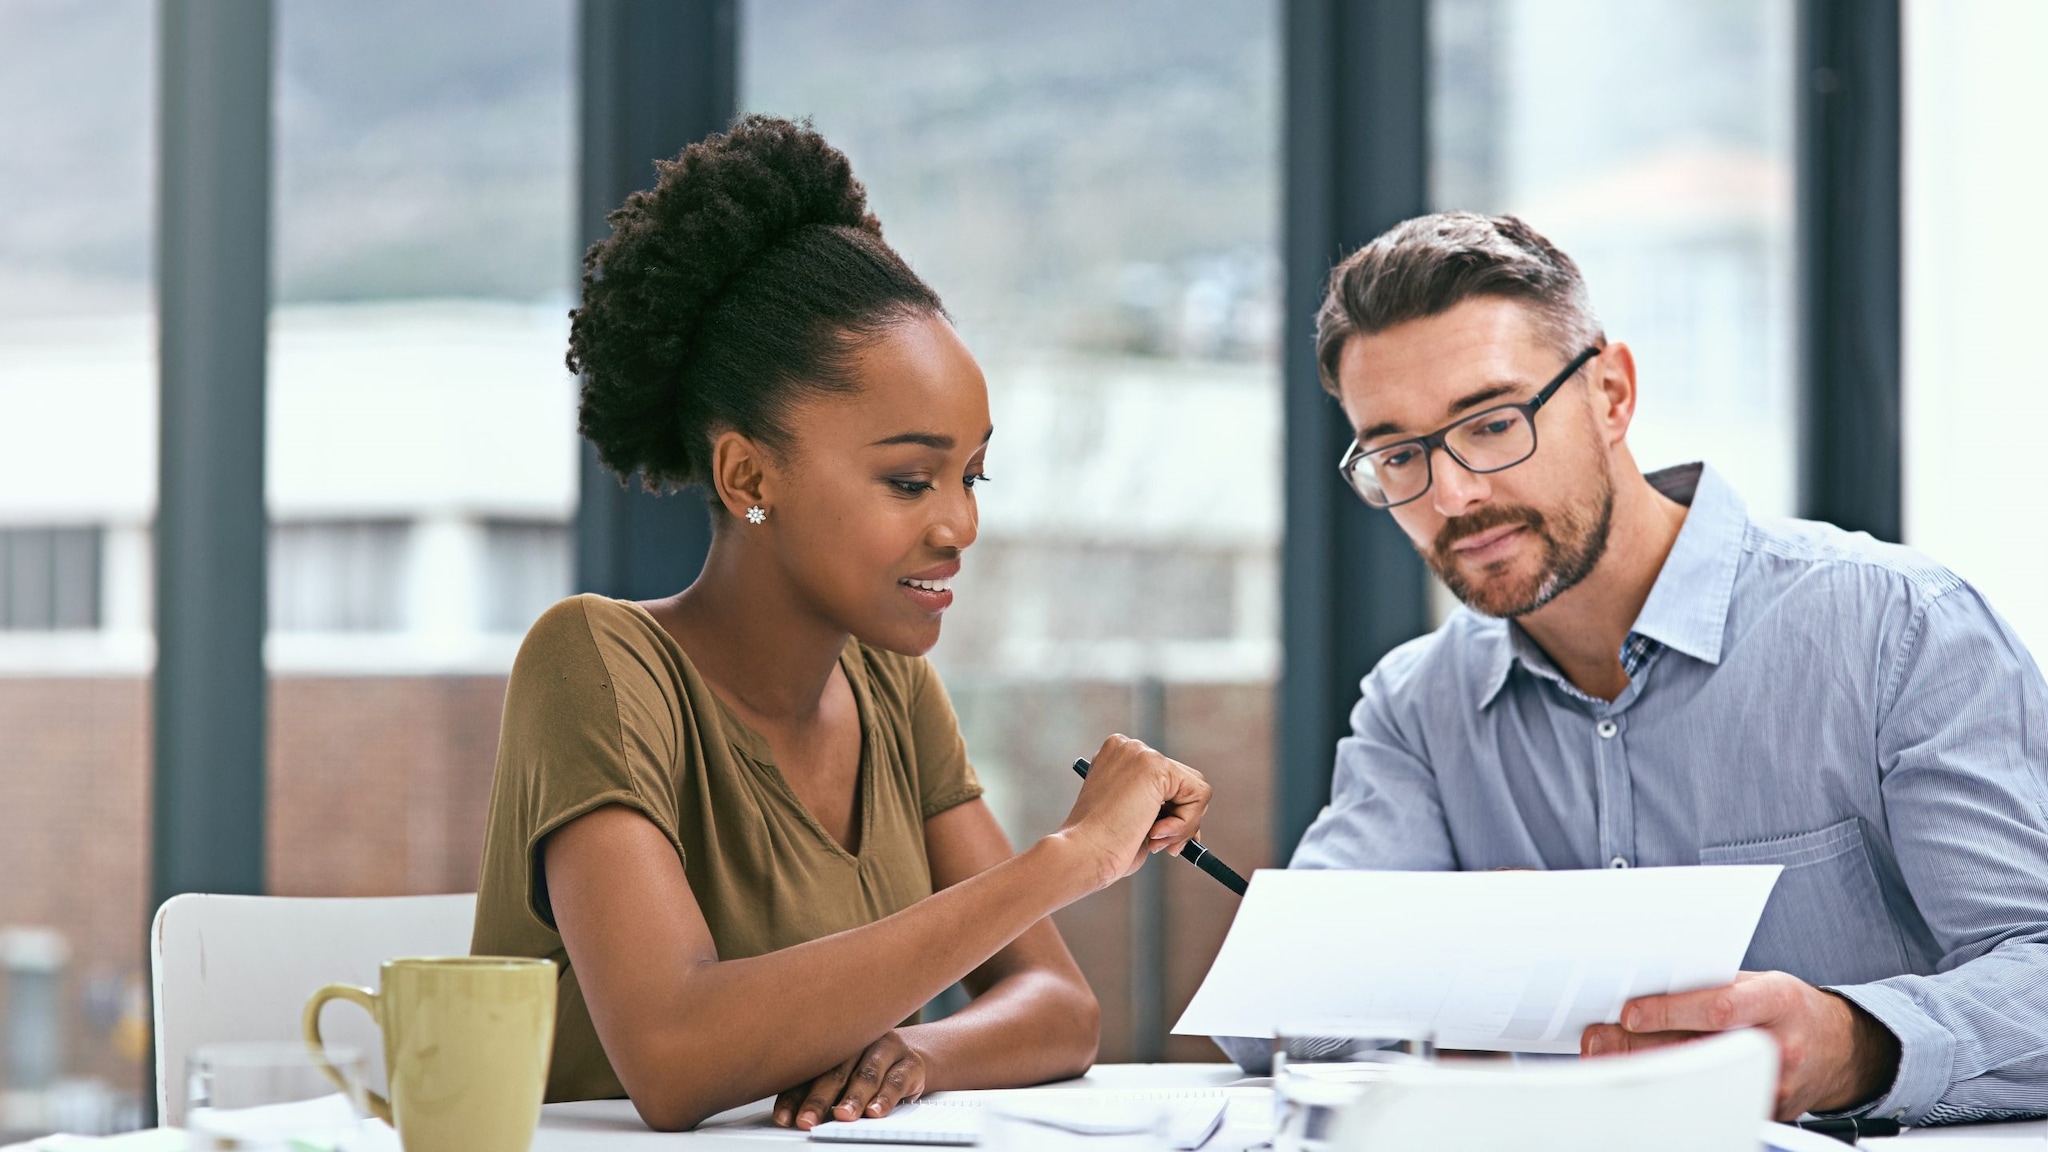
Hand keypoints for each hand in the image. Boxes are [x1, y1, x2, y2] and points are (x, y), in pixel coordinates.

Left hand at [772, 1030, 928, 1129]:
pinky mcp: (910, 1064)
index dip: (794, 1096)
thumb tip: (792, 1119)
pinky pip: (896, 1081)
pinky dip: (885, 1098)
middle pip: (835, 1071)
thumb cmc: (866, 1069)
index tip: (785, 1119)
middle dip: (819, 1099)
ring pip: (867, 1074)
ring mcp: (886, 1050)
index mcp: (834, 1043)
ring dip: (853, 1097)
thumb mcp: (841, 1076)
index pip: (809, 1071)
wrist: (910, 1056)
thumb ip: (819, 1091)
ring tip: (842, 1116)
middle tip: (808, 1120)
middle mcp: (859, 1042)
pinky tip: (875, 1112)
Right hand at [1054, 734, 1211, 887]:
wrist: (1084, 854)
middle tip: (1165, 846)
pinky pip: (1199, 794)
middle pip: (1183, 780)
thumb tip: (1196, 816)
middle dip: (1182, 818)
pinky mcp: (1156, 765)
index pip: (1164, 779)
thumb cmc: (1102, 847)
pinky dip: (1187, 822)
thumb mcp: (1133, 819)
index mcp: (1116, 758)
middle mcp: (1127, 748)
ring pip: (1194, 787)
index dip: (1170, 811)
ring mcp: (1140, 753)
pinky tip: (1156, 832)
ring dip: (1184, 823)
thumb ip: (1160, 809)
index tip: (1157, 837)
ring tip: (1154, 841)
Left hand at [1580, 971, 1900, 1119]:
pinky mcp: (1765, 1110)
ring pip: (1700, 1082)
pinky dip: (1673, 1092)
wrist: (1838, 1048)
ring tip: (1610, 1057)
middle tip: (1601, 1037)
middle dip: (1641, 1046)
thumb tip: (1643, 987)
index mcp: (1777, 1001)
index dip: (1670, 1011)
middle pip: (1699, 1050)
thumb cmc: (1786, 1007)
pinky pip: (1713, 1101)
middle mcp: (1776, 1045)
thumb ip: (1710, 985)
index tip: (1629, 1012)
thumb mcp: (1758, 982)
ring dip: (1647, 1071)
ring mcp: (1772, 1084)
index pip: (1719, 1006)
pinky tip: (1644, 1080)